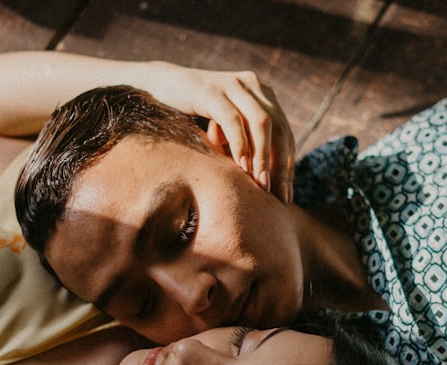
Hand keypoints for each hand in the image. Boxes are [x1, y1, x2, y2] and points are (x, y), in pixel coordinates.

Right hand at [142, 63, 294, 201]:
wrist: (159, 87)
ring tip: (262, 185)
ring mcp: (233, 85)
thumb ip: (246, 141)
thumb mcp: (226, 128)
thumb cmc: (194, 115)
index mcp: (262, 93)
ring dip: (263, 158)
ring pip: (261, 123)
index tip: (286, 195)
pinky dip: (240, 145)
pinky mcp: (212, 90)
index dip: (287, 165)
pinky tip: (241, 167)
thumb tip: (265, 181)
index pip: (284, 132)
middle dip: (280, 165)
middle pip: (278, 128)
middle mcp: (252, 85)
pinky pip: (233, 120)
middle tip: (279, 196)